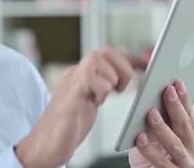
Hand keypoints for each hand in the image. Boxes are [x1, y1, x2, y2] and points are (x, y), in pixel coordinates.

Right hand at [15, 46, 146, 167]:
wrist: (46, 143)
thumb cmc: (69, 126)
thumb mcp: (92, 100)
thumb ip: (103, 86)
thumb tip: (124, 79)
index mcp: (82, 73)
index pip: (109, 54)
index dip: (130, 57)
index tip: (146, 64)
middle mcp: (76, 72)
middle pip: (105, 51)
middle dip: (122, 67)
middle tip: (120, 89)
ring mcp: (72, 80)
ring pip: (99, 60)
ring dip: (110, 80)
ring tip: (102, 97)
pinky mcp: (71, 92)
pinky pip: (93, 78)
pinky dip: (101, 90)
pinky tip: (94, 102)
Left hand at [129, 80, 193, 167]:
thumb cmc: (161, 157)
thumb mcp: (165, 138)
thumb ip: (164, 123)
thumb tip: (153, 99)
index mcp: (193, 139)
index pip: (189, 115)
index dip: (184, 98)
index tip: (177, 82)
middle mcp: (192, 152)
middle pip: (184, 126)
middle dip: (176, 107)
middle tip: (167, 90)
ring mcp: (184, 164)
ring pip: (174, 144)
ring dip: (163, 127)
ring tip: (151, 113)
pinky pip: (160, 162)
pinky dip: (149, 149)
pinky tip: (140, 138)